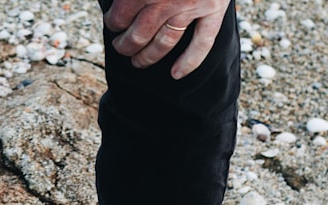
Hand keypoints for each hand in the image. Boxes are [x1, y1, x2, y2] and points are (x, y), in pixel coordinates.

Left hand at [105, 0, 230, 78]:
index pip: (120, 16)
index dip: (113, 24)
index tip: (113, 24)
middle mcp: (166, 0)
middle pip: (138, 35)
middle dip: (125, 46)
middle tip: (121, 48)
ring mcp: (191, 7)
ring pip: (163, 43)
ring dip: (147, 57)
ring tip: (138, 63)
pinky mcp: (214, 10)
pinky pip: (202, 42)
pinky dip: (190, 61)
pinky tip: (176, 74)